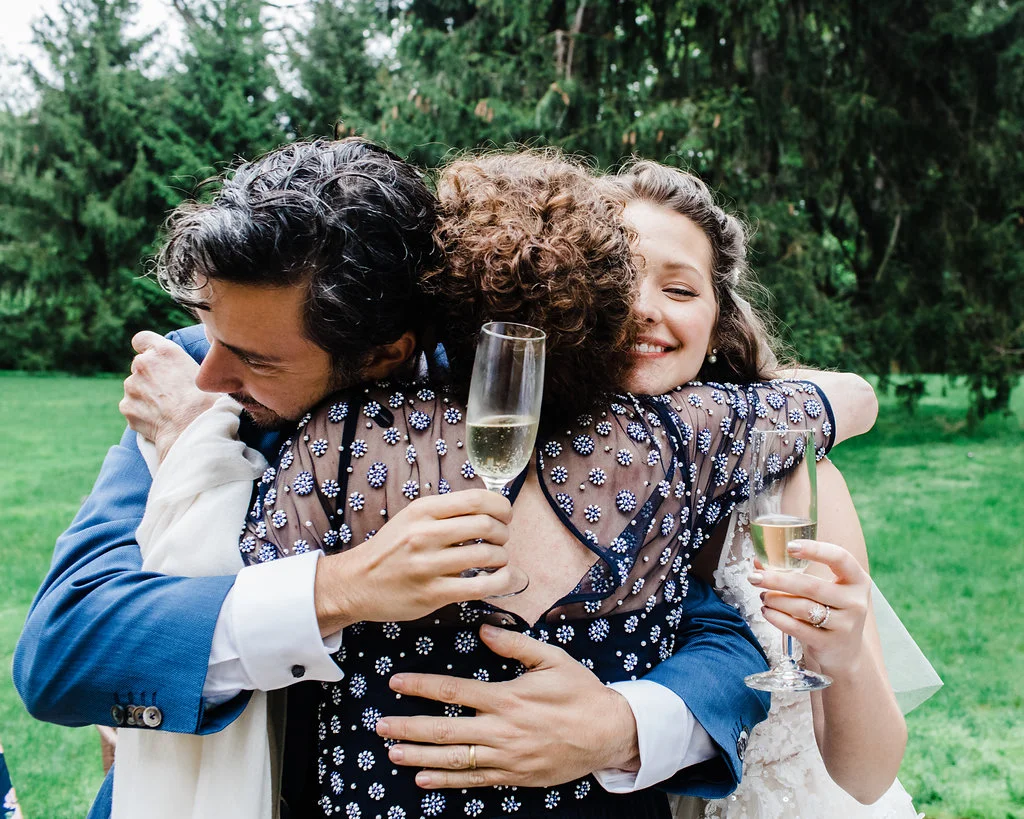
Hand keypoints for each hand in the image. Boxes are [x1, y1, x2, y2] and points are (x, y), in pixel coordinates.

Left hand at [120, 331, 217, 460]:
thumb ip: (184, 364)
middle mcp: (143, 363)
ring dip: (146, 395)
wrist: (194, 429)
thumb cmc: (208, 402)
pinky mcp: (126, 406)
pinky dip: (141, 413)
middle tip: (169, 392)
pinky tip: (159, 421)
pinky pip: (132, 407)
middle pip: (140, 365)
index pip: (141, 339)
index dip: (146, 348)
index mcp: (164, 351)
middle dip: (150, 376)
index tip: (154, 358)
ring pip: (135, 388)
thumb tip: (187, 369)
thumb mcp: (203, 372)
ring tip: (167, 410)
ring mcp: (131, 386)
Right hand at [316, 491, 525, 631]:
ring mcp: (427, 565)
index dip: (501, 505)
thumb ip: (446, 512)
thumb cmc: (391, 549)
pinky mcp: (432, 594)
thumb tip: (490, 508)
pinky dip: (500, 581)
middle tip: (502, 540)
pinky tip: (501, 578)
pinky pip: (479, 587)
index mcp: (423, 510)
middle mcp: (424, 534)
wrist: (356, 583)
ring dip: (502, 557)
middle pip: (486, 525)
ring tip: (498, 560)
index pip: (476, 499)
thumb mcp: (412, 518)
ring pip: (486, 555)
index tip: (506, 515)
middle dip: (504, 532)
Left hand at [375, 624, 639, 788]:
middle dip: (408, 727)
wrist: (608, 734)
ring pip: (453, 759)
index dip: (421, 687)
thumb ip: (515, 643)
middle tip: (380, 726)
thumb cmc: (580, 692)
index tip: (395, 682)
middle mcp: (500, 730)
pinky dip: (446, 781)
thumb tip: (483, 628)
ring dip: (419, 757)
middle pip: (444, 731)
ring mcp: (505, 757)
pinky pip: (473, 780)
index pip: (453, 692)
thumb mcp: (552, 659)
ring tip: (392, 753)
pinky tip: (424, 780)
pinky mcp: (513, 776)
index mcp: (506, 698)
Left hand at [750, 539, 870, 673]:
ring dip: (776, 599)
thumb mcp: (823, 590)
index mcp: (857, 580)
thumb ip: (795, 573)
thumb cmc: (830, 611)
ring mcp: (846, 625)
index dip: (815, 549)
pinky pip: (798, 628)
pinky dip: (777, 618)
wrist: (845, 652)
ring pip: (803, 607)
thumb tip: (758, 562)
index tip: (789, 546)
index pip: (840, 557)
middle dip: (778, 580)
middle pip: (812, 586)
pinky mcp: (830, 643)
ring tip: (763, 596)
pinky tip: (767, 611)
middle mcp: (855, 601)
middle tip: (755, 577)